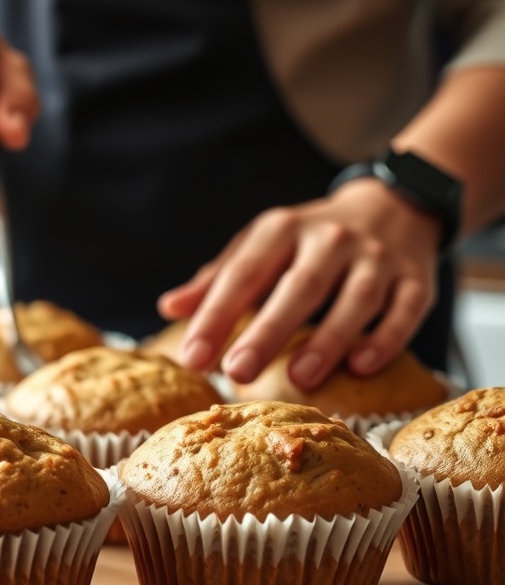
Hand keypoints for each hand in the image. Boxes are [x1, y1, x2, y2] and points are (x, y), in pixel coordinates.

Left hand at [157, 179, 441, 388]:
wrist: (391, 206)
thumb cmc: (306, 241)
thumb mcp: (259, 246)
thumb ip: (216, 279)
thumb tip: (168, 308)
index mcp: (281, 229)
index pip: (243, 273)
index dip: (215, 315)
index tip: (191, 358)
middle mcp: (329, 238)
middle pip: (299, 286)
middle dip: (267, 330)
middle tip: (236, 371)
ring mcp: (377, 257)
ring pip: (355, 298)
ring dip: (328, 339)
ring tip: (298, 378)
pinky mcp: (417, 279)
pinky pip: (405, 309)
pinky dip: (386, 338)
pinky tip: (362, 366)